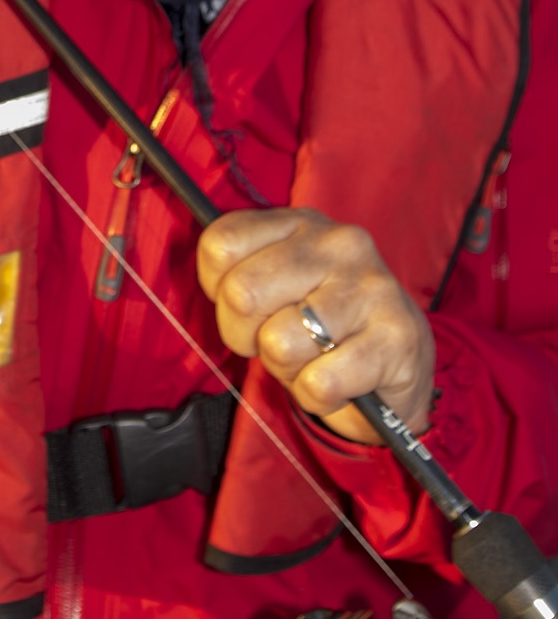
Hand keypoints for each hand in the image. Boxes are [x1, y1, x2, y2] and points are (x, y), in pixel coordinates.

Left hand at [197, 207, 434, 443]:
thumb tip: (221, 291)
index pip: (220, 245)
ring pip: (279, 343)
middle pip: (242, 293)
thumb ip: (238, 275)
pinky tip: (338, 382)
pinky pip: (319, 383)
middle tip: (275, 342)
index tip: (244, 305)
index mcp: (299, 222)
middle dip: (245, 336)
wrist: (401, 365)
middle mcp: (338, 243)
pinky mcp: (397, 336)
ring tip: (312, 359)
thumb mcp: (276, 285)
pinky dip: (317, 397)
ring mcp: (370, 286)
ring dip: (286, 369)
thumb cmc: (320, 324)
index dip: (217, 289)